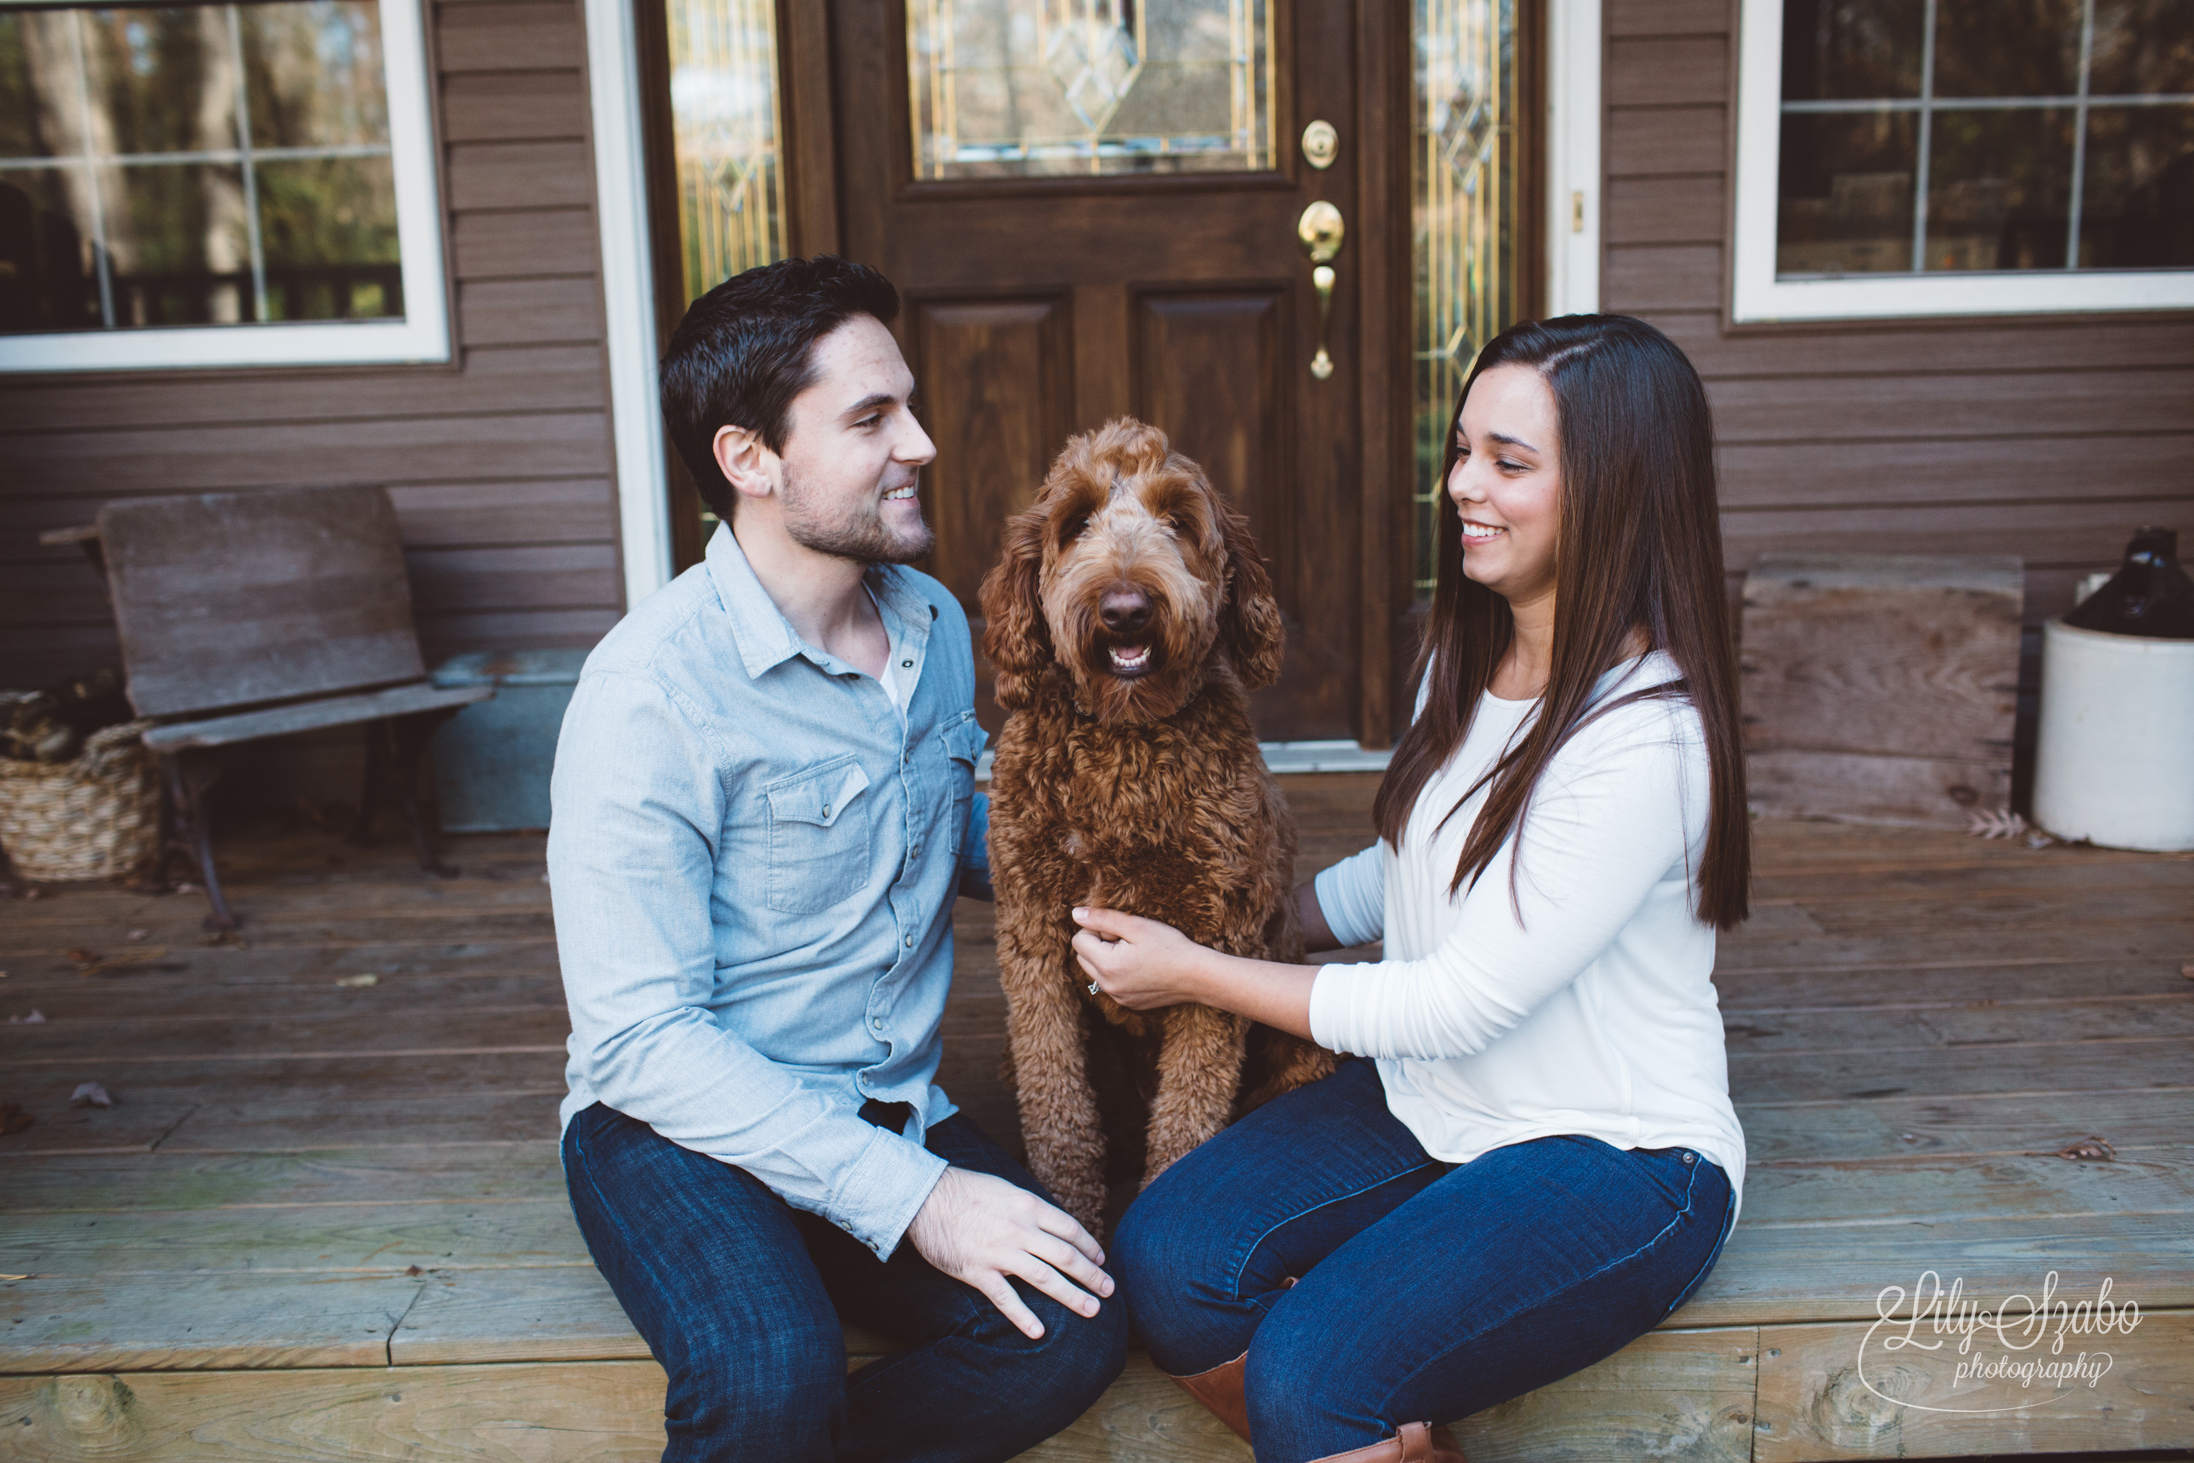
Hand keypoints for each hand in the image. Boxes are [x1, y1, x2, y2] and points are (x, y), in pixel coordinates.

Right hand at [905, 1167, 1113, 1338]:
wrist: (925, 1197)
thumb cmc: (966, 1190)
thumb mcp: (1006, 1189)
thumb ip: (1030, 1209)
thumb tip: (1053, 1225)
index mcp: (1028, 1206)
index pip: (1070, 1230)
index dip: (1090, 1247)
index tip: (1101, 1260)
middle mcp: (1020, 1229)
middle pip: (1065, 1256)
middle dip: (1091, 1275)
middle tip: (1109, 1290)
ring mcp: (999, 1252)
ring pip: (1044, 1278)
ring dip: (1071, 1296)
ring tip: (1092, 1310)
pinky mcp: (977, 1272)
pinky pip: (1005, 1298)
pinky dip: (1023, 1317)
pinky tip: (1039, 1331)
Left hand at [1071, 906, 1208, 1010]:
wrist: (1198, 976)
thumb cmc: (1170, 947)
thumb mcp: (1136, 925)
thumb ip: (1103, 918)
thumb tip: (1075, 914)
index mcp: (1107, 966)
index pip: (1079, 940)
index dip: (1097, 929)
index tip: (1120, 930)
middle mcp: (1108, 987)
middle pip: (1083, 957)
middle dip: (1098, 944)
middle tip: (1127, 940)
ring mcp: (1118, 998)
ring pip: (1096, 971)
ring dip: (1107, 958)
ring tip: (1135, 953)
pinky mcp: (1129, 1003)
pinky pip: (1111, 984)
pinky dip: (1119, 973)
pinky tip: (1143, 967)